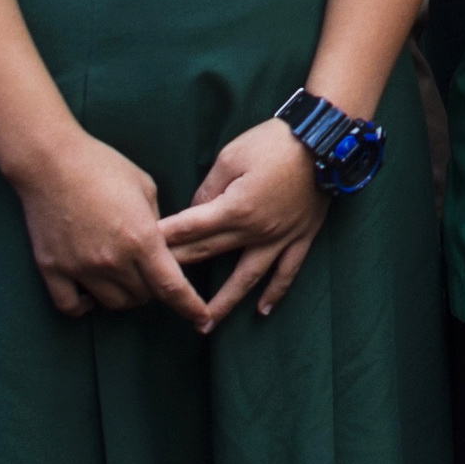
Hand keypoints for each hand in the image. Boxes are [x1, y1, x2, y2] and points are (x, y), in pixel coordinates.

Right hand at [8, 130, 204, 320]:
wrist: (50, 160)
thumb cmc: (102, 165)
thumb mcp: (145, 187)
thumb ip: (158, 222)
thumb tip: (163, 243)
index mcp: (141, 239)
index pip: (172, 287)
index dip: (190, 307)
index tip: (202, 320)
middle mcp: (112, 260)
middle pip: (143, 296)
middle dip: (154, 289)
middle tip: (151, 272)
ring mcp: (80, 267)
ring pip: (112, 303)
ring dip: (124, 296)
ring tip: (123, 278)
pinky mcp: (53, 268)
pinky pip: (70, 305)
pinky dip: (83, 305)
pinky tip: (89, 295)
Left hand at [165, 118, 329, 328]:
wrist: (324, 140)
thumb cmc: (274, 143)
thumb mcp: (231, 157)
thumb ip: (209, 188)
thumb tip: (195, 211)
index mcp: (235, 208)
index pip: (190, 229)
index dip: (164, 238)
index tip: (140, 250)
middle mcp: (256, 231)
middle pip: (209, 254)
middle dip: (179, 269)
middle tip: (154, 289)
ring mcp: (280, 239)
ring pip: (247, 278)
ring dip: (224, 303)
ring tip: (205, 324)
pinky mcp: (301, 238)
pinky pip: (287, 272)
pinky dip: (275, 293)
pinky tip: (262, 310)